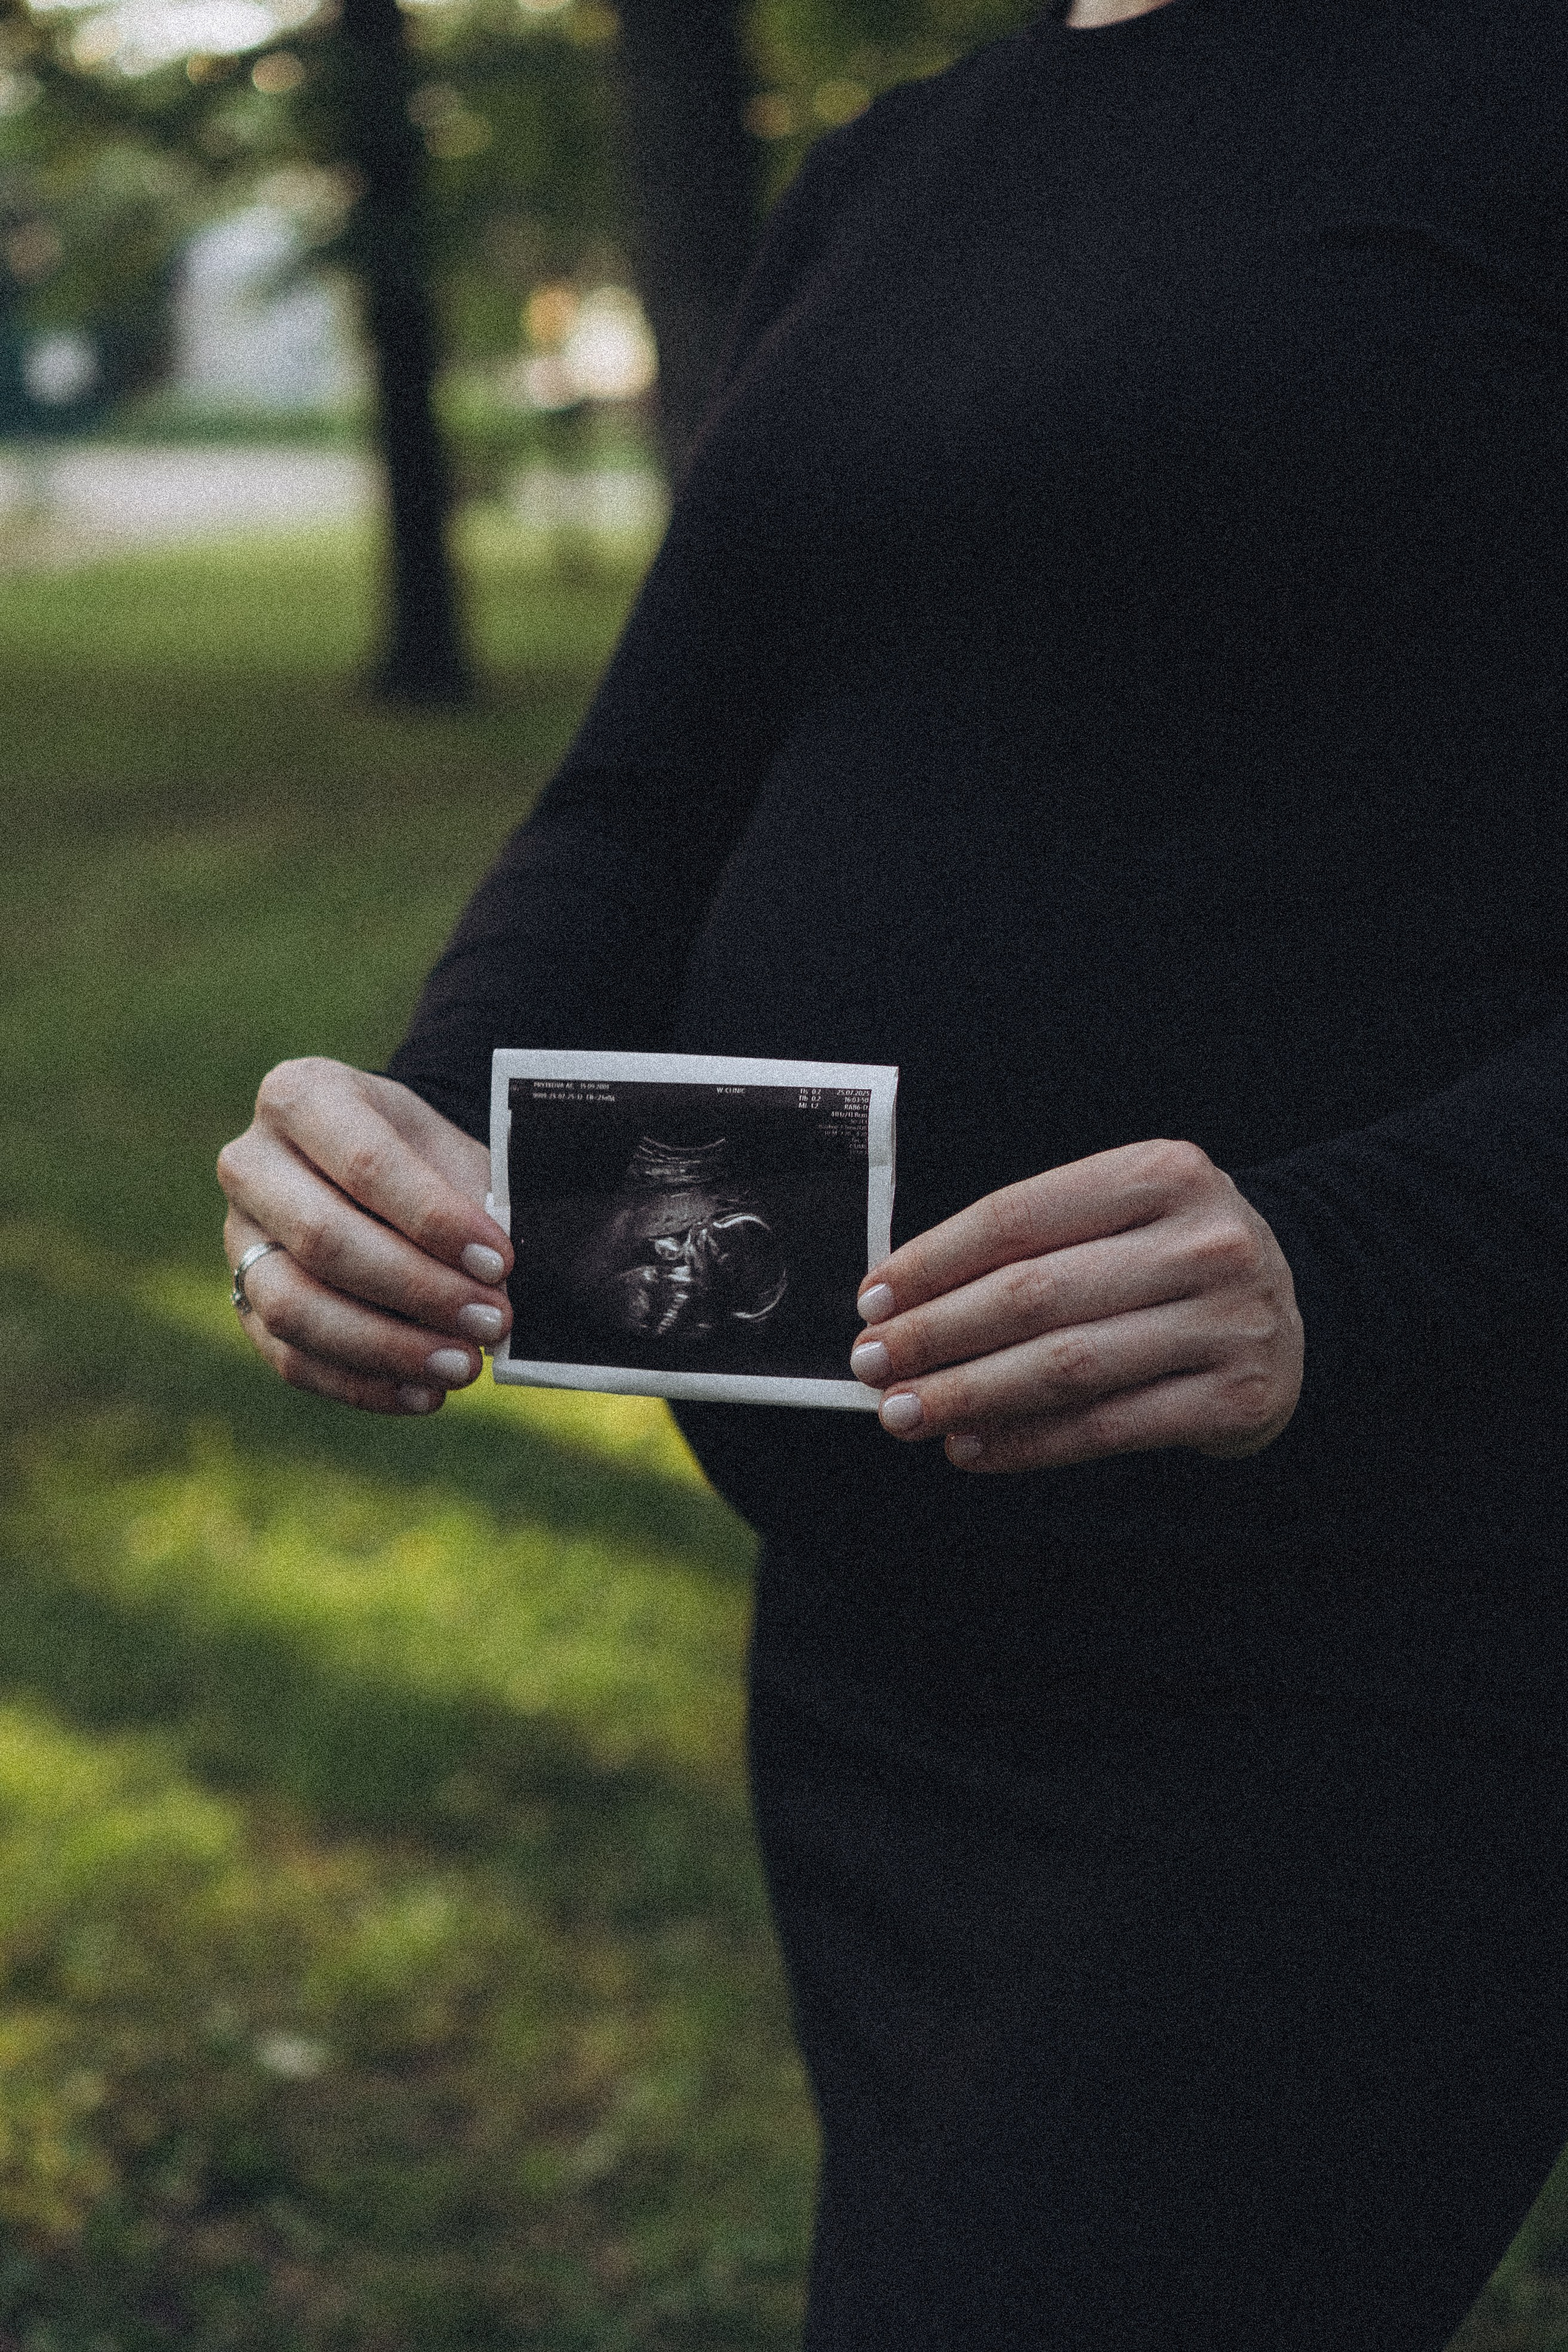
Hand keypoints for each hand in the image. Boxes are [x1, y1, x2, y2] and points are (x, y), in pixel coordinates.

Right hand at [217, 1058, 512, 1415]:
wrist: (378, 1168)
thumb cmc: (424, 1156)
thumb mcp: (452, 1149)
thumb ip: (474, 1201)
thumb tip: (498, 1282)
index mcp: (301, 1096)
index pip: (366, 1162)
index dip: (435, 1220)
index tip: (500, 1261)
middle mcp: (251, 1163)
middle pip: (324, 1239)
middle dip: (417, 1290)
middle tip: (491, 1321)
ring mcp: (237, 1239)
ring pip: (295, 1307)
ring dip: (387, 1348)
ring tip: (464, 1367)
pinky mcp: (242, 1304)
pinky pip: (291, 1359)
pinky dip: (362, 1385)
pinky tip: (425, 1395)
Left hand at [848, 1138, 1302, 1472]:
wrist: (1294, 1302)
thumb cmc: (1169, 1258)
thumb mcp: (1119, 1216)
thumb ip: (1030, 1245)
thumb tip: (902, 1304)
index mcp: (1163, 1172)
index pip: (1017, 1217)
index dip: (932, 1262)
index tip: (872, 1299)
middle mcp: (1204, 1242)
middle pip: (1034, 1295)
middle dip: (935, 1335)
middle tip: (872, 1364)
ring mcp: (1228, 1321)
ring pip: (1065, 1367)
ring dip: (969, 1395)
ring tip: (905, 1414)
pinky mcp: (1236, 1396)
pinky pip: (1106, 1426)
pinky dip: (1027, 1442)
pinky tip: (972, 1447)